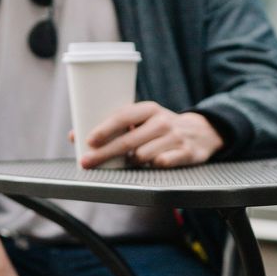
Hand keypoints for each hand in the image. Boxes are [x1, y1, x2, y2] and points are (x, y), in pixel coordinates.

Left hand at [74, 101, 223, 168]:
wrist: (202, 132)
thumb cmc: (160, 128)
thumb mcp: (142, 120)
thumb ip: (114, 127)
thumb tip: (74, 136)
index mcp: (149, 109)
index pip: (123, 116)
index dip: (104, 128)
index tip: (88, 140)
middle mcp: (162, 121)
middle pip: (128, 141)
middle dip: (104, 153)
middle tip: (87, 162)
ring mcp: (175, 137)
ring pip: (142, 156)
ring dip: (132, 162)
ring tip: (131, 161)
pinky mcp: (187, 153)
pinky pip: (163, 163)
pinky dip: (154, 165)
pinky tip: (152, 164)